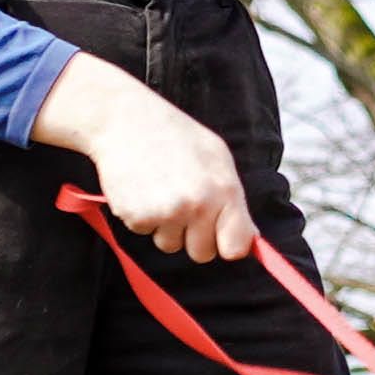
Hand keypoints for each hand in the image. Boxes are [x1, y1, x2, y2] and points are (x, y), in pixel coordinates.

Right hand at [31, 52, 253, 260]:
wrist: (125, 120)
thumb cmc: (177, 137)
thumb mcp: (217, 159)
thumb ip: (234, 201)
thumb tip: (249, 238)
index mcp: (225, 192)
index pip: (236, 248)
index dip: (228, 245)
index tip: (221, 237)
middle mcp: (198, 206)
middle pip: (202, 254)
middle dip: (194, 237)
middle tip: (183, 204)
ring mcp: (166, 213)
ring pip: (171, 245)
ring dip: (166, 227)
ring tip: (161, 190)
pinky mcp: (136, 217)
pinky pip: (145, 233)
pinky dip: (143, 217)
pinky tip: (142, 189)